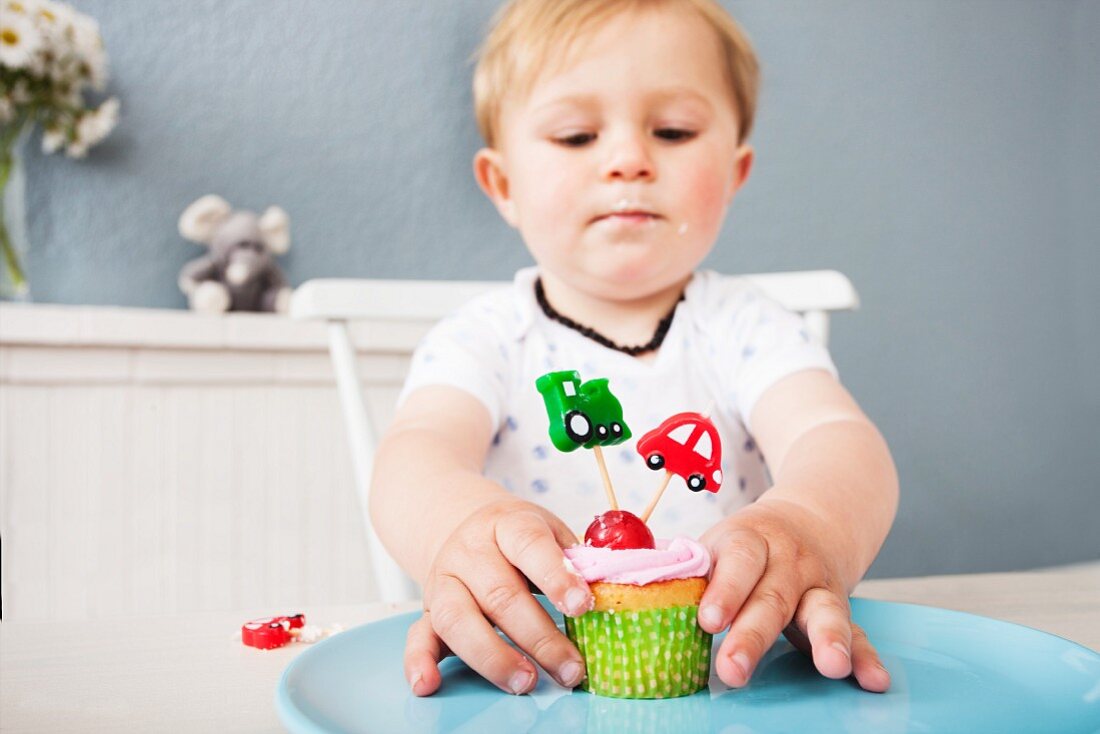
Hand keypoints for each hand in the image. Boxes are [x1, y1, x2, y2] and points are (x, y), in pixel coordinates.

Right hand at [404, 498, 592, 695]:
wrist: (463, 523)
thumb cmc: (519, 537)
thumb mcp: (549, 530)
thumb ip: (575, 558)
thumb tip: (612, 590)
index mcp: (506, 525)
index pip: (530, 546)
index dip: (556, 576)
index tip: (583, 605)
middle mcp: (470, 552)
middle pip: (500, 594)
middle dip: (538, 636)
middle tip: (568, 667)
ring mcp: (444, 582)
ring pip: (459, 619)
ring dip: (493, 656)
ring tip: (525, 682)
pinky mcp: (427, 611)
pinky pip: (416, 637)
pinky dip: (418, 662)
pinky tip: (428, 684)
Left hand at [697, 497, 890, 691]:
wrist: (811, 518)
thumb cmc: (746, 544)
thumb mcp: (717, 542)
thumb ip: (683, 567)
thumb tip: (617, 580)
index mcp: (748, 540)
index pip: (737, 559)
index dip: (724, 588)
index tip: (708, 619)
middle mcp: (788, 560)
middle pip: (772, 596)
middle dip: (753, 634)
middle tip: (733, 668)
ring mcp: (818, 584)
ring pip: (824, 610)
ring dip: (827, 639)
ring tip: (829, 666)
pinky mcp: (840, 606)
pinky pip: (857, 630)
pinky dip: (865, 655)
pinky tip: (872, 679)